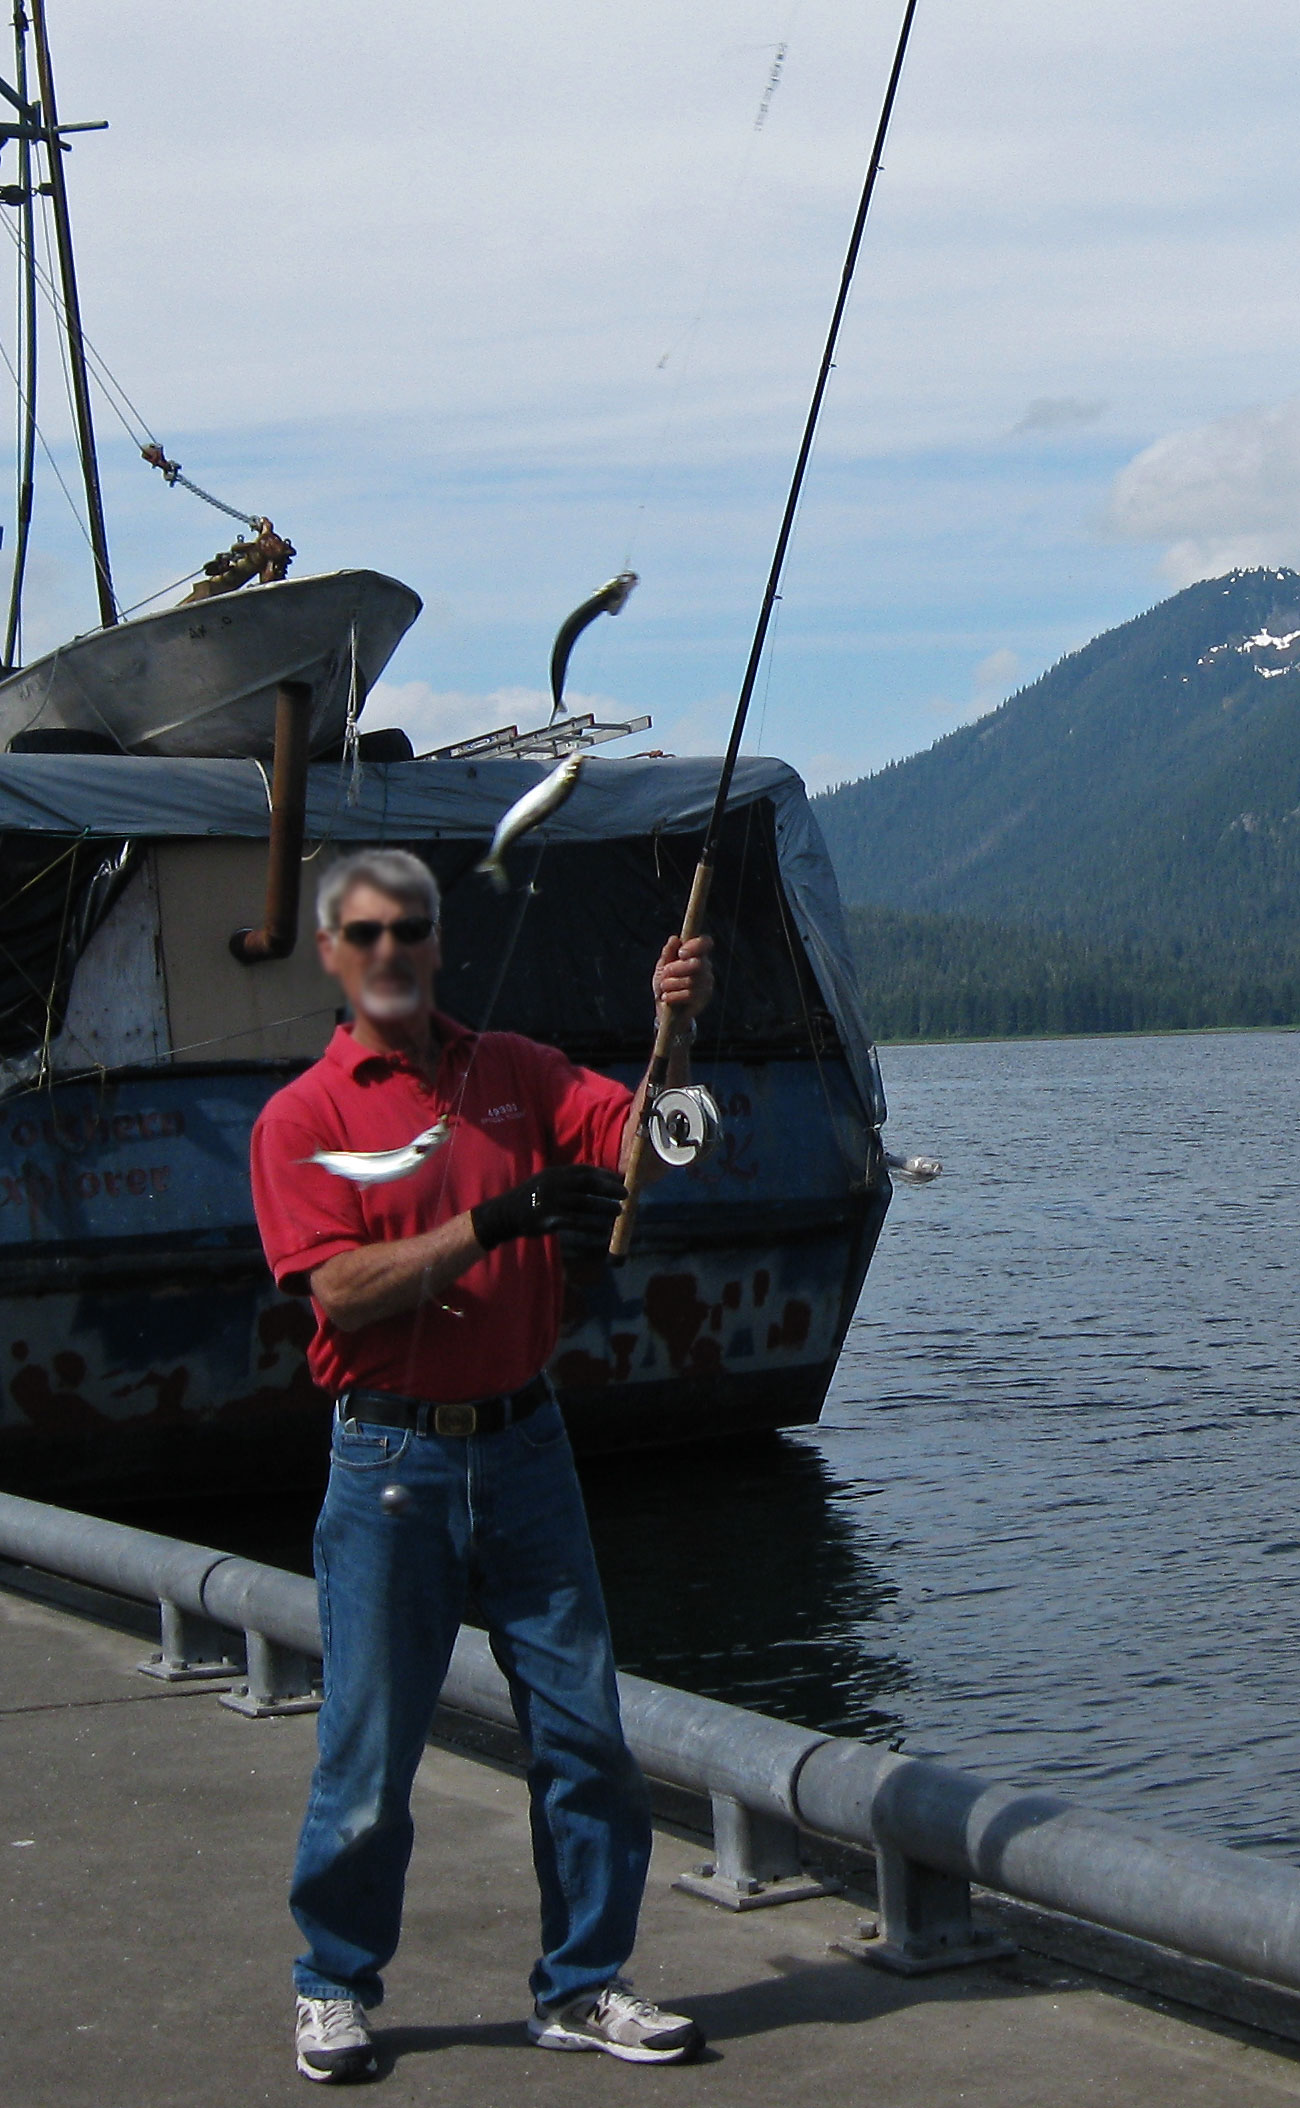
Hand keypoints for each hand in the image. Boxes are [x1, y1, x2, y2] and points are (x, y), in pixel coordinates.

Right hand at [471, 1164, 627, 1254]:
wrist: (506, 1213)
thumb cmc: (533, 1197)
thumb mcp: (547, 1180)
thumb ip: (568, 1180)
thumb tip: (598, 1181)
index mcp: (556, 1173)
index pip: (585, 1170)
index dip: (604, 1175)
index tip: (620, 1180)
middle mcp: (554, 1184)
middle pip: (587, 1184)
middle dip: (608, 1188)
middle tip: (625, 1194)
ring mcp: (551, 1201)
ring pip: (584, 1203)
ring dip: (603, 1206)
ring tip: (619, 1210)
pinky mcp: (549, 1219)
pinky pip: (574, 1222)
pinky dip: (591, 1225)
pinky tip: (603, 1229)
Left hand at [652, 934, 713, 1023]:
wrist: (665, 1009)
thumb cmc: (665, 984)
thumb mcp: (662, 967)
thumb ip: (668, 953)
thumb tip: (674, 939)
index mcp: (696, 955)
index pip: (705, 943)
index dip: (695, 945)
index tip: (681, 953)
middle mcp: (705, 968)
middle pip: (697, 963)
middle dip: (676, 968)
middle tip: (665, 974)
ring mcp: (706, 984)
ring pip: (691, 980)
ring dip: (672, 984)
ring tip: (664, 987)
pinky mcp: (704, 999)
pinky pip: (690, 994)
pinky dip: (674, 996)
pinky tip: (667, 997)